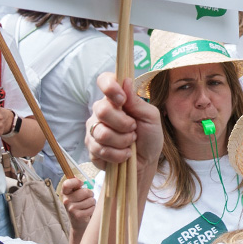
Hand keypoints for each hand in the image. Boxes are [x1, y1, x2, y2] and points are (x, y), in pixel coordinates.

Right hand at [59, 177, 94, 234]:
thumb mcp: (75, 195)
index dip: (76, 182)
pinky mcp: (78, 215)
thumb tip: (75, 177)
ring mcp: (71, 209)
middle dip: (90, 194)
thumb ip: (76, 186)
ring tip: (87, 206)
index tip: (81, 183)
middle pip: (85, 192)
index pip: (67, 184)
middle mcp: (66, 201)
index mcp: (65, 193)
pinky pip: (92, 208)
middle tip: (86, 199)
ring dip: (92, 203)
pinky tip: (87, 212)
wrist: (78, 223)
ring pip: (91, 200)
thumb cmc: (79, 205)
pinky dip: (92, 209)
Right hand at [85, 72, 165, 192]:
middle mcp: (101, 112)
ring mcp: (94, 130)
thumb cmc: (149, 137)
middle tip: (133, 129)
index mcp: (116, 99)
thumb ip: (137, 101)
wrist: (146, 163)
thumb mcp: (151, 117)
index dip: (110, 87)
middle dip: (123, 123)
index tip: (122, 99)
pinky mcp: (92, 149)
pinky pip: (100, 150)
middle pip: (102, 110)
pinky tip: (124, 154)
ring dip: (122, 141)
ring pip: (101, 132)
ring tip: (130, 143)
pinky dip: (118, 154)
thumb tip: (125, 81)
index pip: (104, 80)